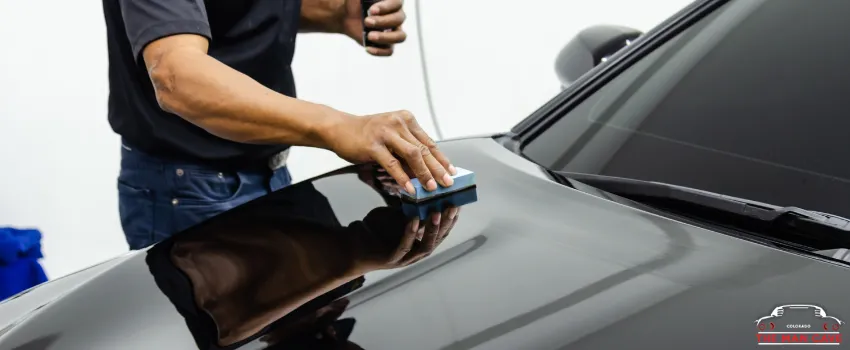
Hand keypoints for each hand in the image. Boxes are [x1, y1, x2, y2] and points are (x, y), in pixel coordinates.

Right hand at [326, 110, 456, 194]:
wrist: (339, 128)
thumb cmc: (366, 134)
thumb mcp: (391, 136)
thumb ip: (406, 149)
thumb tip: (424, 171)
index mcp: (406, 119)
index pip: (428, 142)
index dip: (441, 158)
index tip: (452, 171)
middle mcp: (398, 123)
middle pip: (423, 149)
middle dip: (438, 168)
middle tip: (448, 182)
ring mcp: (386, 133)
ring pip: (412, 155)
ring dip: (423, 173)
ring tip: (431, 187)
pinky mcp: (373, 145)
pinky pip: (392, 164)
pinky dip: (402, 178)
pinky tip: (409, 189)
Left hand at [342, 0, 407, 55]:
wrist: (349, 17)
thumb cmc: (357, 3)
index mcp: (393, 2)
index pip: (397, 3)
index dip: (386, 7)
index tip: (371, 10)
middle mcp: (397, 17)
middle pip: (399, 19)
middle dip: (382, 21)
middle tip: (366, 21)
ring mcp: (394, 32)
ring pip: (400, 37)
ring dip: (385, 37)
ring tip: (369, 36)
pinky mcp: (388, 45)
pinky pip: (389, 51)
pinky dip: (379, 51)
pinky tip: (367, 48)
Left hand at [346, 206, 459, 274]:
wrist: (352, 245)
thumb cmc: (376, 229)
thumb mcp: (397, 215)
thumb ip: (411, 207)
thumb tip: (423, 188)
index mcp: (421, 241)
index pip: (442, 230)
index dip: (452, 217)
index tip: (459, 201)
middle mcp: (417, 252)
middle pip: (438, 238)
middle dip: (446, 222)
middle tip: (453, 205)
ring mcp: (405, 258)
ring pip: (425, 246)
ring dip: (431, 229)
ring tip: (436, 213)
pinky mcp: (391, 259)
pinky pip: (404, 246)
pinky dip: (410, 233)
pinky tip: (413, 220)